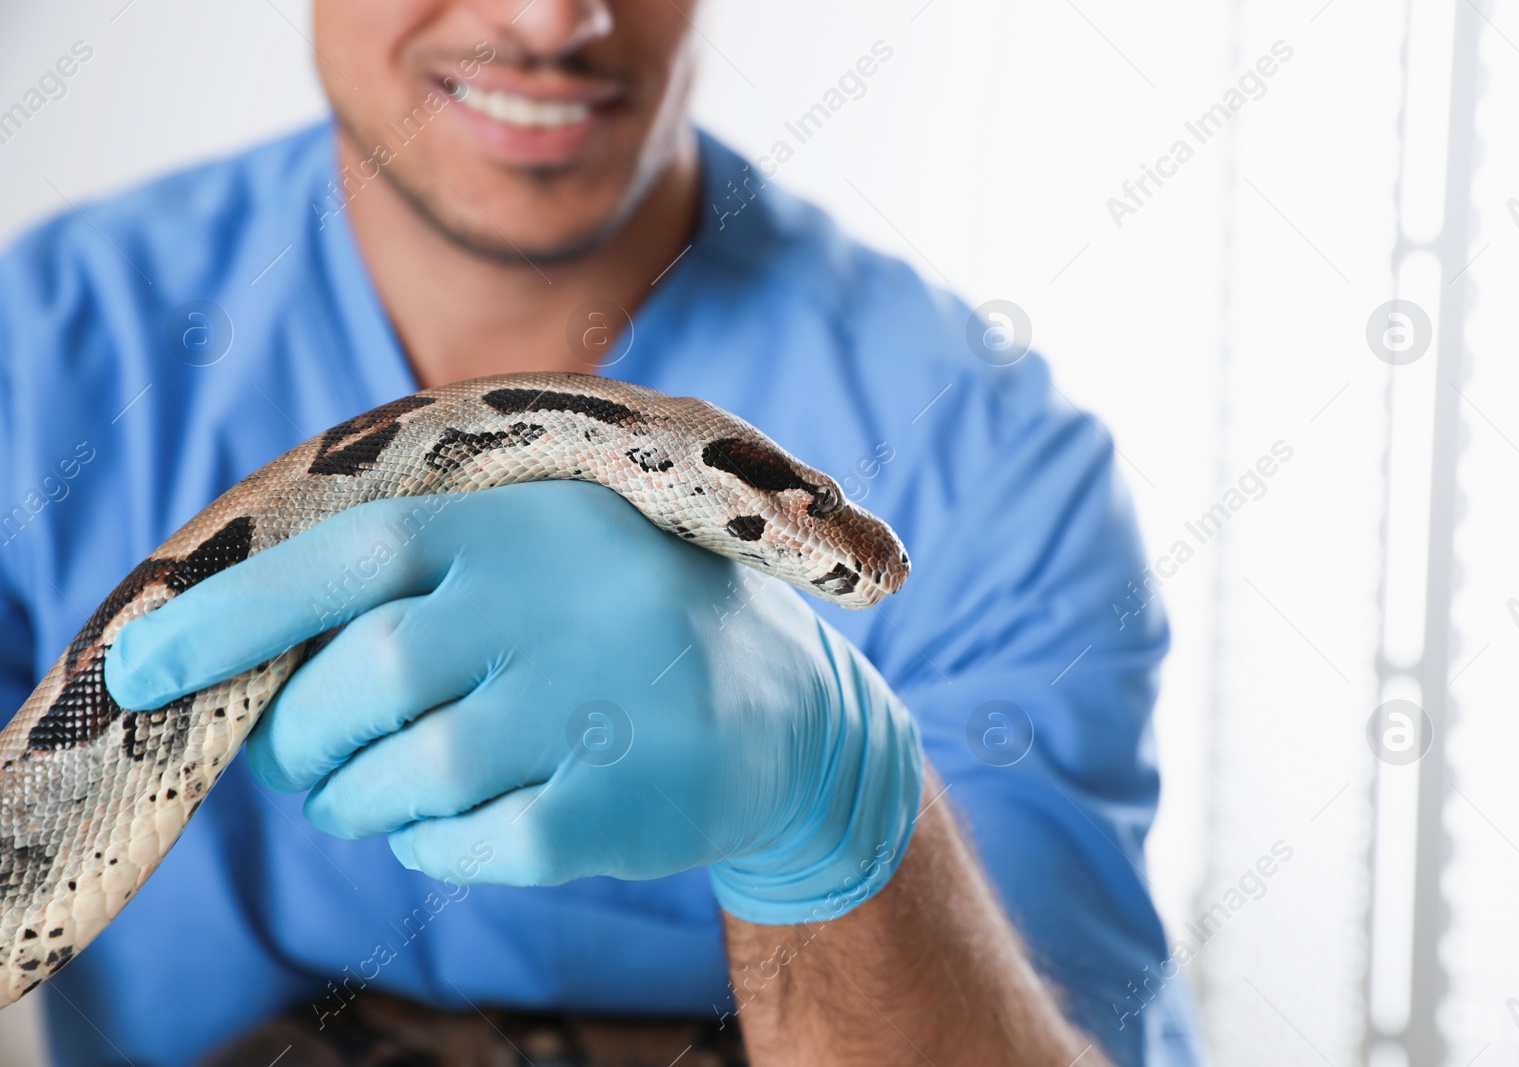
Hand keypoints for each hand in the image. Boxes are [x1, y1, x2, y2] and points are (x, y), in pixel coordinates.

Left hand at [105, 481, 922, 923]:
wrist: (783, 706)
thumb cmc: (620, 618)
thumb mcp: (545, 546)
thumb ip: (423, 574)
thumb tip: (251, 657)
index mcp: (520, 531)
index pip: (349, 558)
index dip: (233, 614)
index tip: (138, 668)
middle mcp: (554, 609)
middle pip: (361, 685)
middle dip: (299, 740)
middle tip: (297, 760)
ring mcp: (592, 709)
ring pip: (405, 778)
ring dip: (361, 800)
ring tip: (372, 792)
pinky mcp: (616, 805)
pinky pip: (468, 847)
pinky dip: (431, 847)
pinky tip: (453, 824)